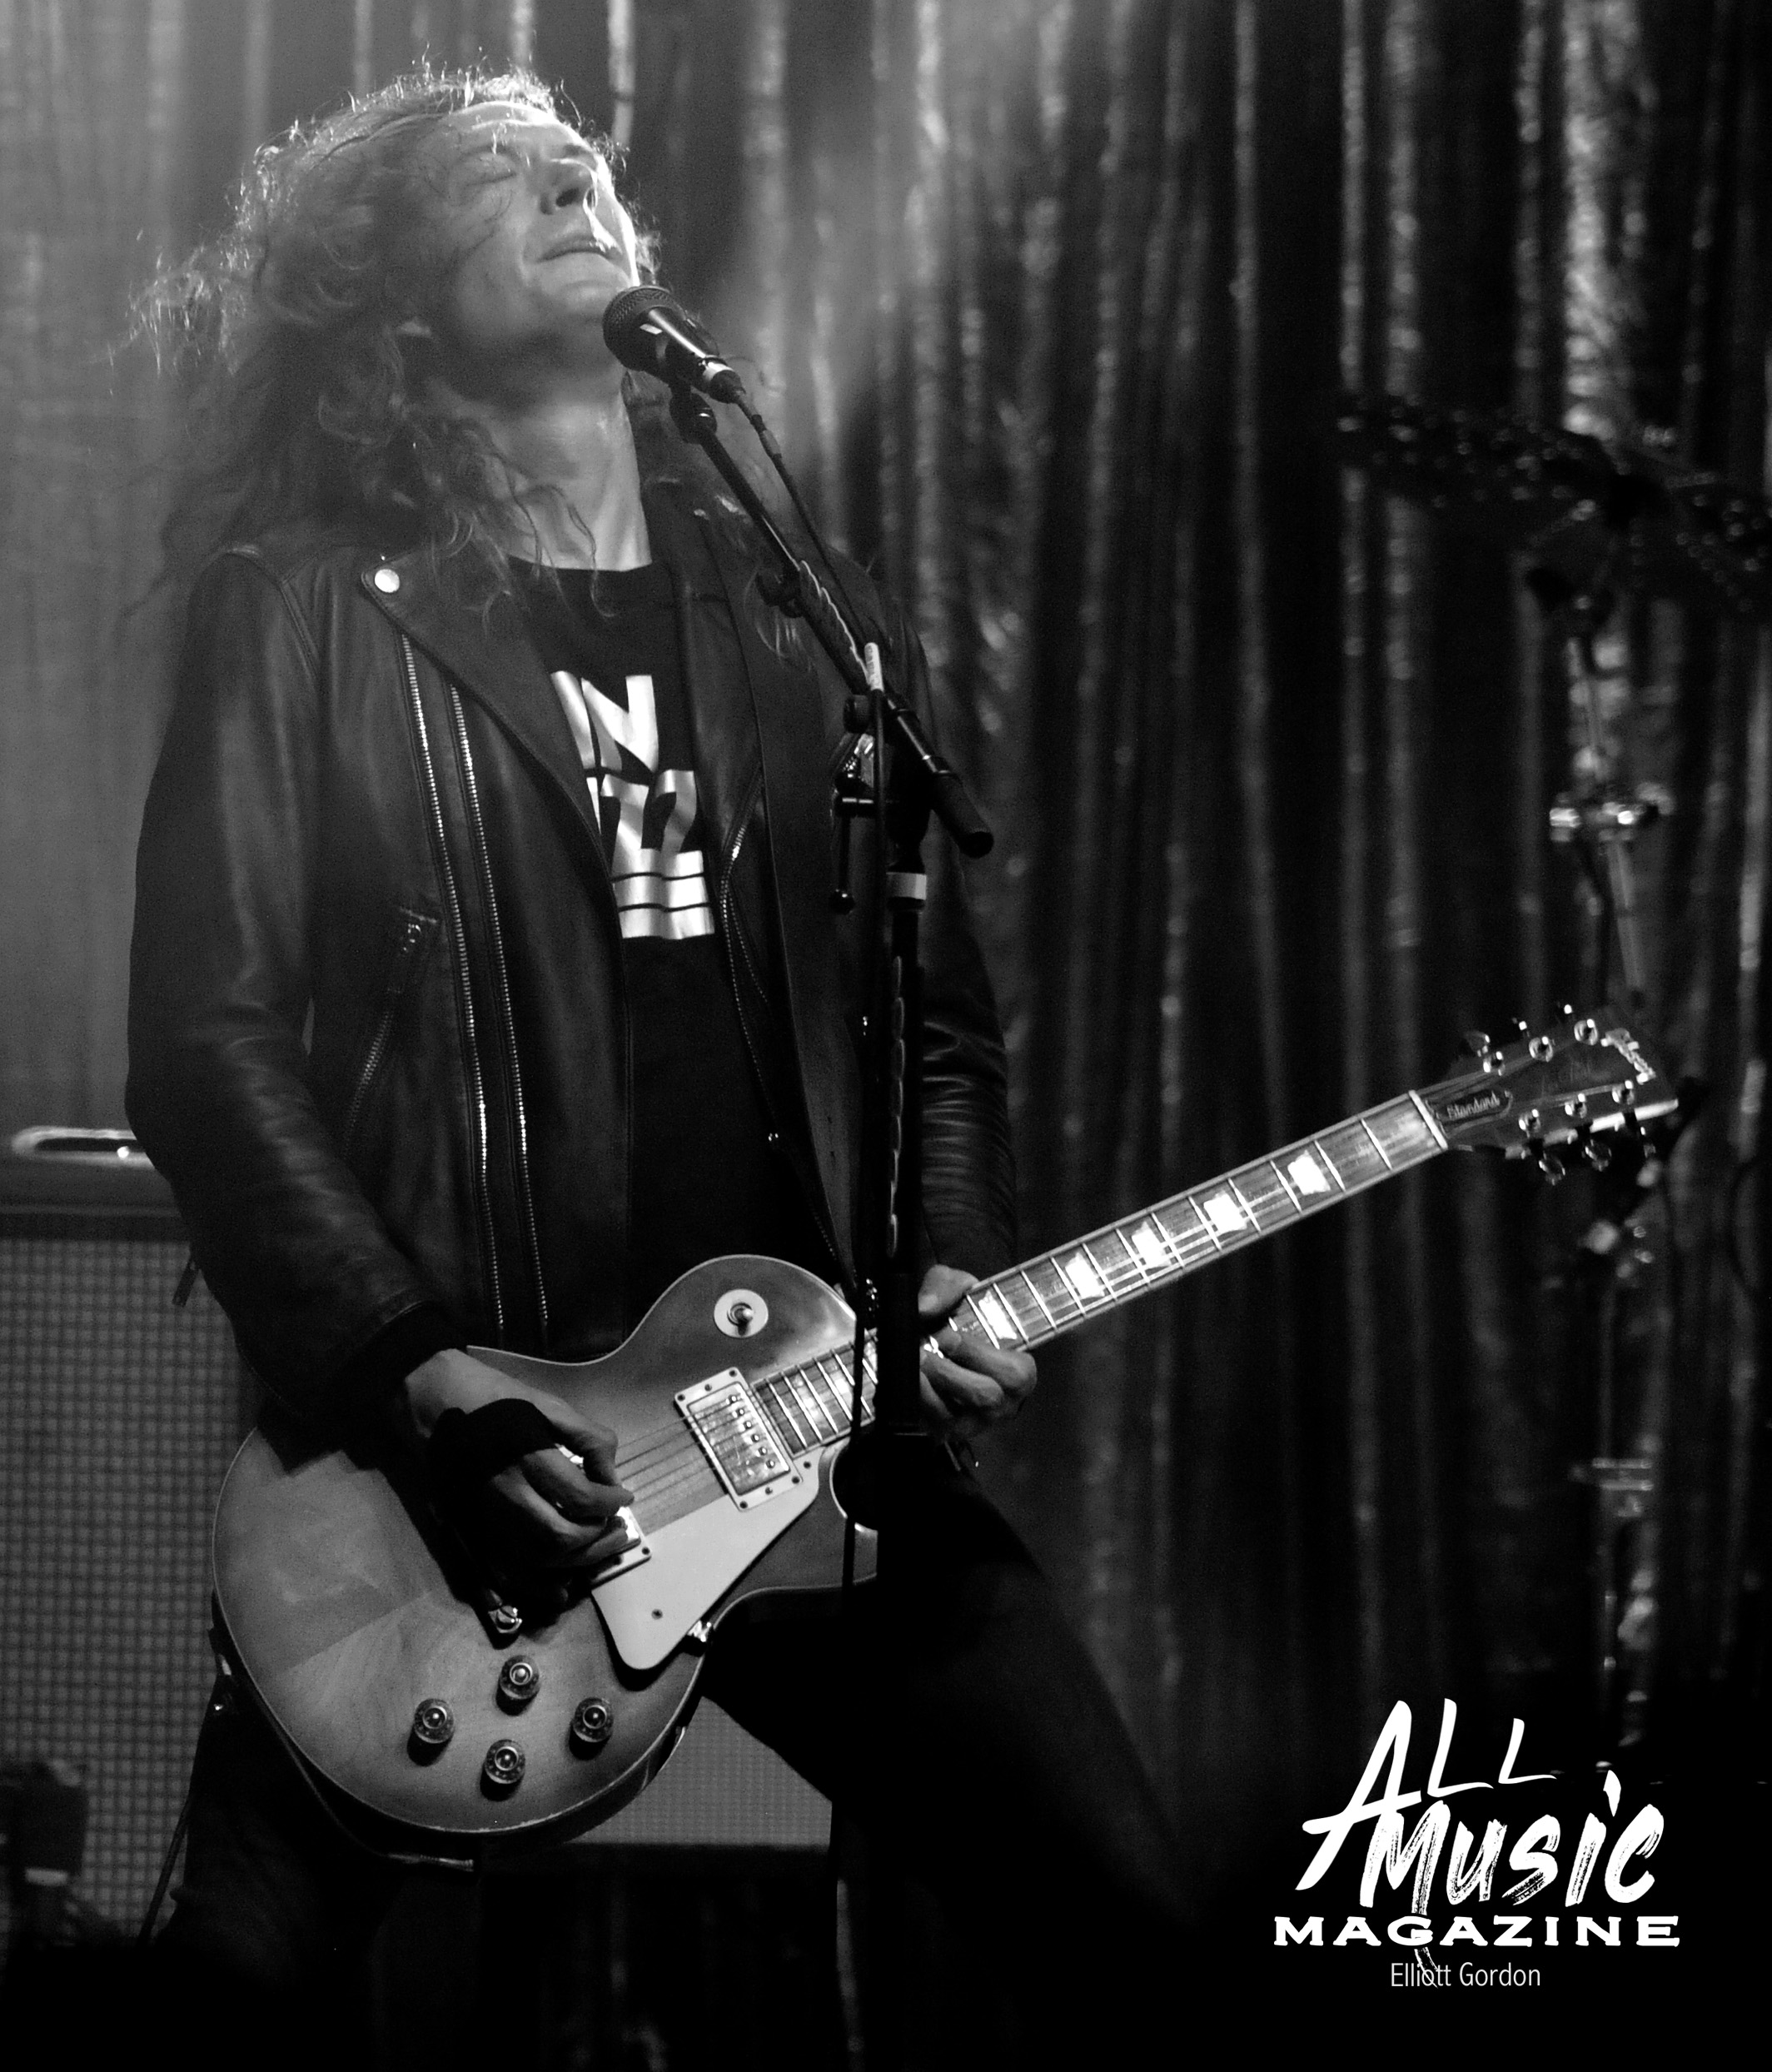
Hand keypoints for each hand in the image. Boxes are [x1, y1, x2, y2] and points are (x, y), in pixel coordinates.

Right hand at [394, 1348, 631, 1572]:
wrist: (429, 1396)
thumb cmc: (493, 1396)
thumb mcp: (548, 1404)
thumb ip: (588, 1438)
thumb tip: (611, 1478)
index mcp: (526, 1455)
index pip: (580, 1497)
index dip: (611, 1503)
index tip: (623, 1497)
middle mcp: (503, 1492)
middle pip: (558, 1536)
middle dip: (596, 1538)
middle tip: (614, 1527)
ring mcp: (480, 1514)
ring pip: (532, 1561)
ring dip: (571, 1564)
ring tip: (595, 1549)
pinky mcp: (463, 1526)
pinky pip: (498, 1570)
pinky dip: (530, 1586)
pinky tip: (556, 1588)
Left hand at [916, 1265, 1037, 1440]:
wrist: (935, 1338)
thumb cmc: (960, 1316)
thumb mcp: (959, 1288)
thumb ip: (946, 1287)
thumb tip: (925, 1307)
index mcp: (1019, 1371)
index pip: (1013, 1373)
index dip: (976, 1354)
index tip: (945, 1336)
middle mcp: (1002, 1403)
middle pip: (985, 1397)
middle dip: (950, 1374)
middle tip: (924, 1354)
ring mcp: (973, 1423)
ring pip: (956, 1419)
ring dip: (928, 1391)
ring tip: (911, 1366)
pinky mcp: (945, 1432)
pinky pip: (931, 1427)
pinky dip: (914, 1405)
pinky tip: (905, 1383)